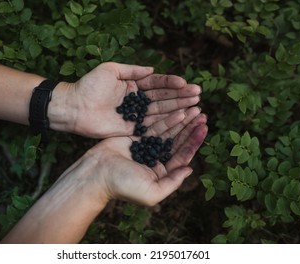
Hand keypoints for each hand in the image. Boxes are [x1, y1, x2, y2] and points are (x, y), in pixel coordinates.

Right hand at [1, 112, 207, 242]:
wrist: (95, 174)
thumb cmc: (122, 185)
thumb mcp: (152, 192)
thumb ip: (172, 182)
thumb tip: (190, 169)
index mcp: (162, 173)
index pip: (183, 155)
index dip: (194, 141)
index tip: (204, 127)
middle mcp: (156, 160)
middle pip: (177, 141)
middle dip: (190, 128)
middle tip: (201, 113)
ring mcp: (146, 148)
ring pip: (168, 131)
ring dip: (181, 120)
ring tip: (193, 108)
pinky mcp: (136, 138)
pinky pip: (154, 126)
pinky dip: (166, 118)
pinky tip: (177, 110)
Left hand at [51, 62, 200, 137]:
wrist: (74, 107)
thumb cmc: (89, 86)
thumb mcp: (110, 70)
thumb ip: (132, 70)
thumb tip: (153, 69)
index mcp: (132, 85)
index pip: (156, 83)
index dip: (171, 84)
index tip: (185, 84)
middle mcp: (137, 100)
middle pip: (162, 98)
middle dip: (180, 96)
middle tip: (198, 95)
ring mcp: (135, 115)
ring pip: (161, 111)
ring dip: (178, 108)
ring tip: (195, 105)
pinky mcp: (132, 129)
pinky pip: (152, 125)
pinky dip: (167, 122)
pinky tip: (181, 118)